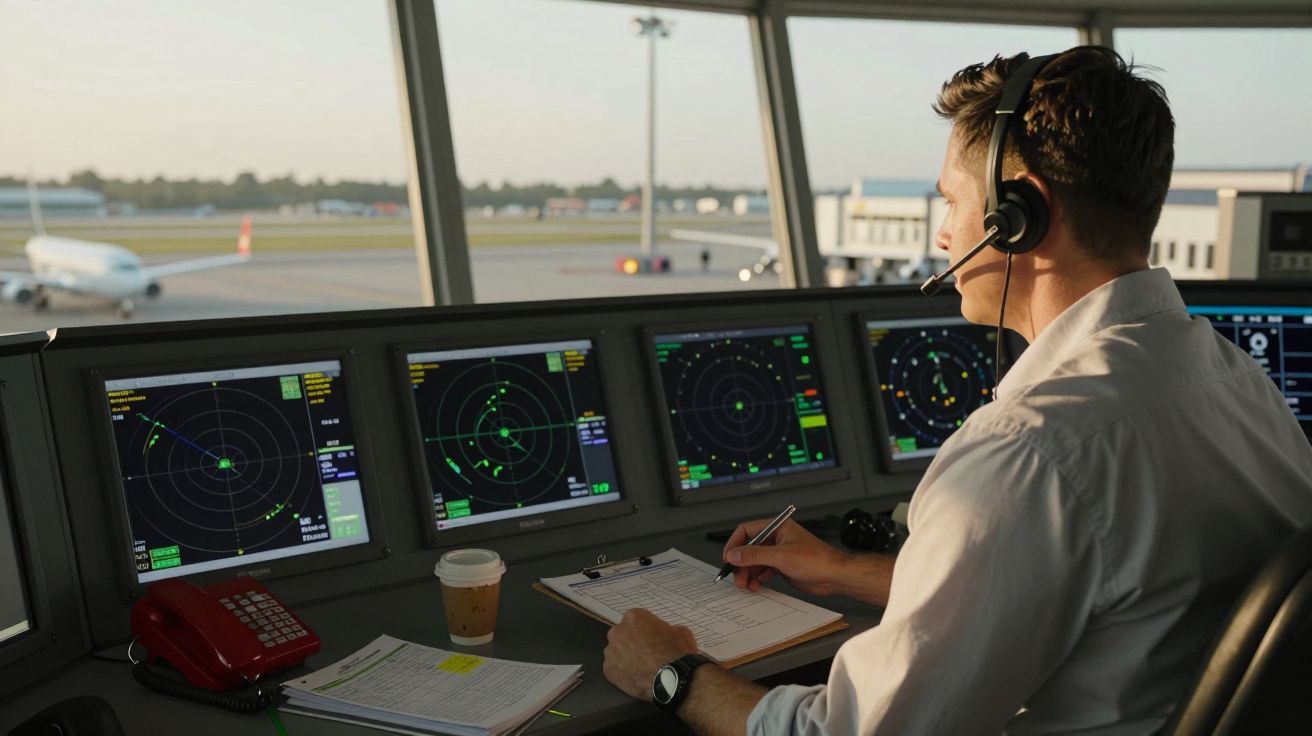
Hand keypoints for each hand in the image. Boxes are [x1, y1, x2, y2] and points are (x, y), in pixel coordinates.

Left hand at [603, 609, 698, 700]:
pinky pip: (614, 670)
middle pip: (622, 636)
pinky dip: (623, 674)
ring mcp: (611, 652)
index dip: (644, 631)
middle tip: (645, 654)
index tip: (651, 640)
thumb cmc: (677, 651)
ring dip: (625, 658)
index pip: (636, 621)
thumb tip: (665, 636)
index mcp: (633, 617)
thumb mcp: (680, 631)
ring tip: (641, 668)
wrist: (673, 678)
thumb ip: (667, 629)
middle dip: (631, 643)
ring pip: (616, 653)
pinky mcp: (609, 670)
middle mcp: (617, 631)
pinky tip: (636, 678)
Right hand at [723, 518, 847, 595]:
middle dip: (741, 563)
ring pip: (755, 561)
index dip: (735, 543)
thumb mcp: (781, 556)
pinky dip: (758, 578)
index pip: (747, 530)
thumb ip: (755, 555)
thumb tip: (734, 554)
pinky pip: (763, 570)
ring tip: (746, 585)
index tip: (728, 558)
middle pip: (749, 547)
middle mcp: (776, 538)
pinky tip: (757, 585)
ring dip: (748, 573)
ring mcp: (779, 552)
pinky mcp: (783, 565)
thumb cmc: (817, 560)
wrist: (834, 576)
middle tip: (737, 578)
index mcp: (777, 527)